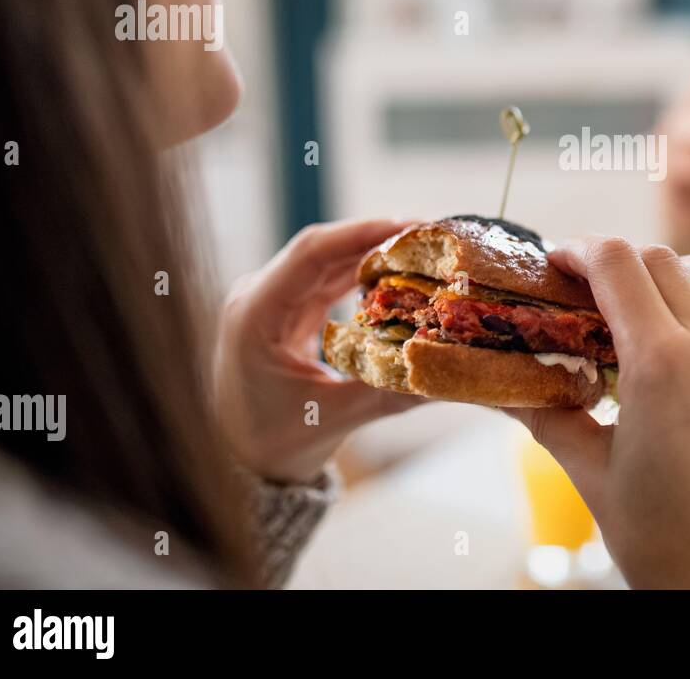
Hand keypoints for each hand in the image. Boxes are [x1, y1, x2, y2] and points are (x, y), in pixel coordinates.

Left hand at [214, 219, 424, 482]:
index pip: (310, 254)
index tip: (411, 227)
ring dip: (374, 253)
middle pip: (323, 250)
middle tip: (433, 237)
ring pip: (330, 261)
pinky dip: (365, 275)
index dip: (361, 233)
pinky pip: (330, 279)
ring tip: (425, 251)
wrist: (240, 461)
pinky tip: (400, 274)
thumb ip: (389, 395)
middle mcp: (258, 297)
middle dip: (378, 238)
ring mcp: (273, 300)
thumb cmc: (272, 442)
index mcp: (254, 315)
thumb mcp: (332, 418)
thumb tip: (449, 380)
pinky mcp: (289, 309)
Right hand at [513, 238, 689, 588]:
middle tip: (596, 289)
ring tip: (659, 303)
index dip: (581, 250)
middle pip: (665, 261)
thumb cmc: (661, 543)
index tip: (560, 260)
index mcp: (662, 365)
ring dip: (685, 272)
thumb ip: (548, 416)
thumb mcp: (592, 475)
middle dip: (621, 263)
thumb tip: (506, 385)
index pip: (618, 264)